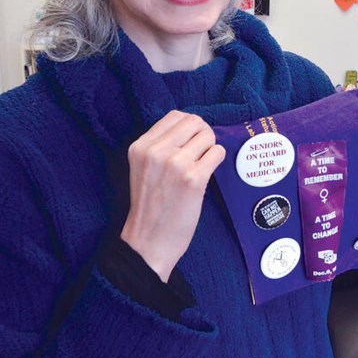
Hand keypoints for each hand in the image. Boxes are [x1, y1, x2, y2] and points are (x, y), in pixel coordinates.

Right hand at [120, 110, 226, 281]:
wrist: (148, 241)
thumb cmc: (150, 205)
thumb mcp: (143, 167)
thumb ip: (160, 145)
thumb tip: (193, 127)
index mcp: (140, 146)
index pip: (175, 115)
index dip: (189, 127)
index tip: (190, 142)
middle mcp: (156, 151)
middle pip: (194, 121)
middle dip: (203, 134)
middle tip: (201, 153)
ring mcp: (176, 164)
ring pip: (208, 136)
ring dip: (210, 149)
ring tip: (200, 167)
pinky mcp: (194, 179)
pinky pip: (217, 152)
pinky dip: (217, 160)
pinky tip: (206, 174)